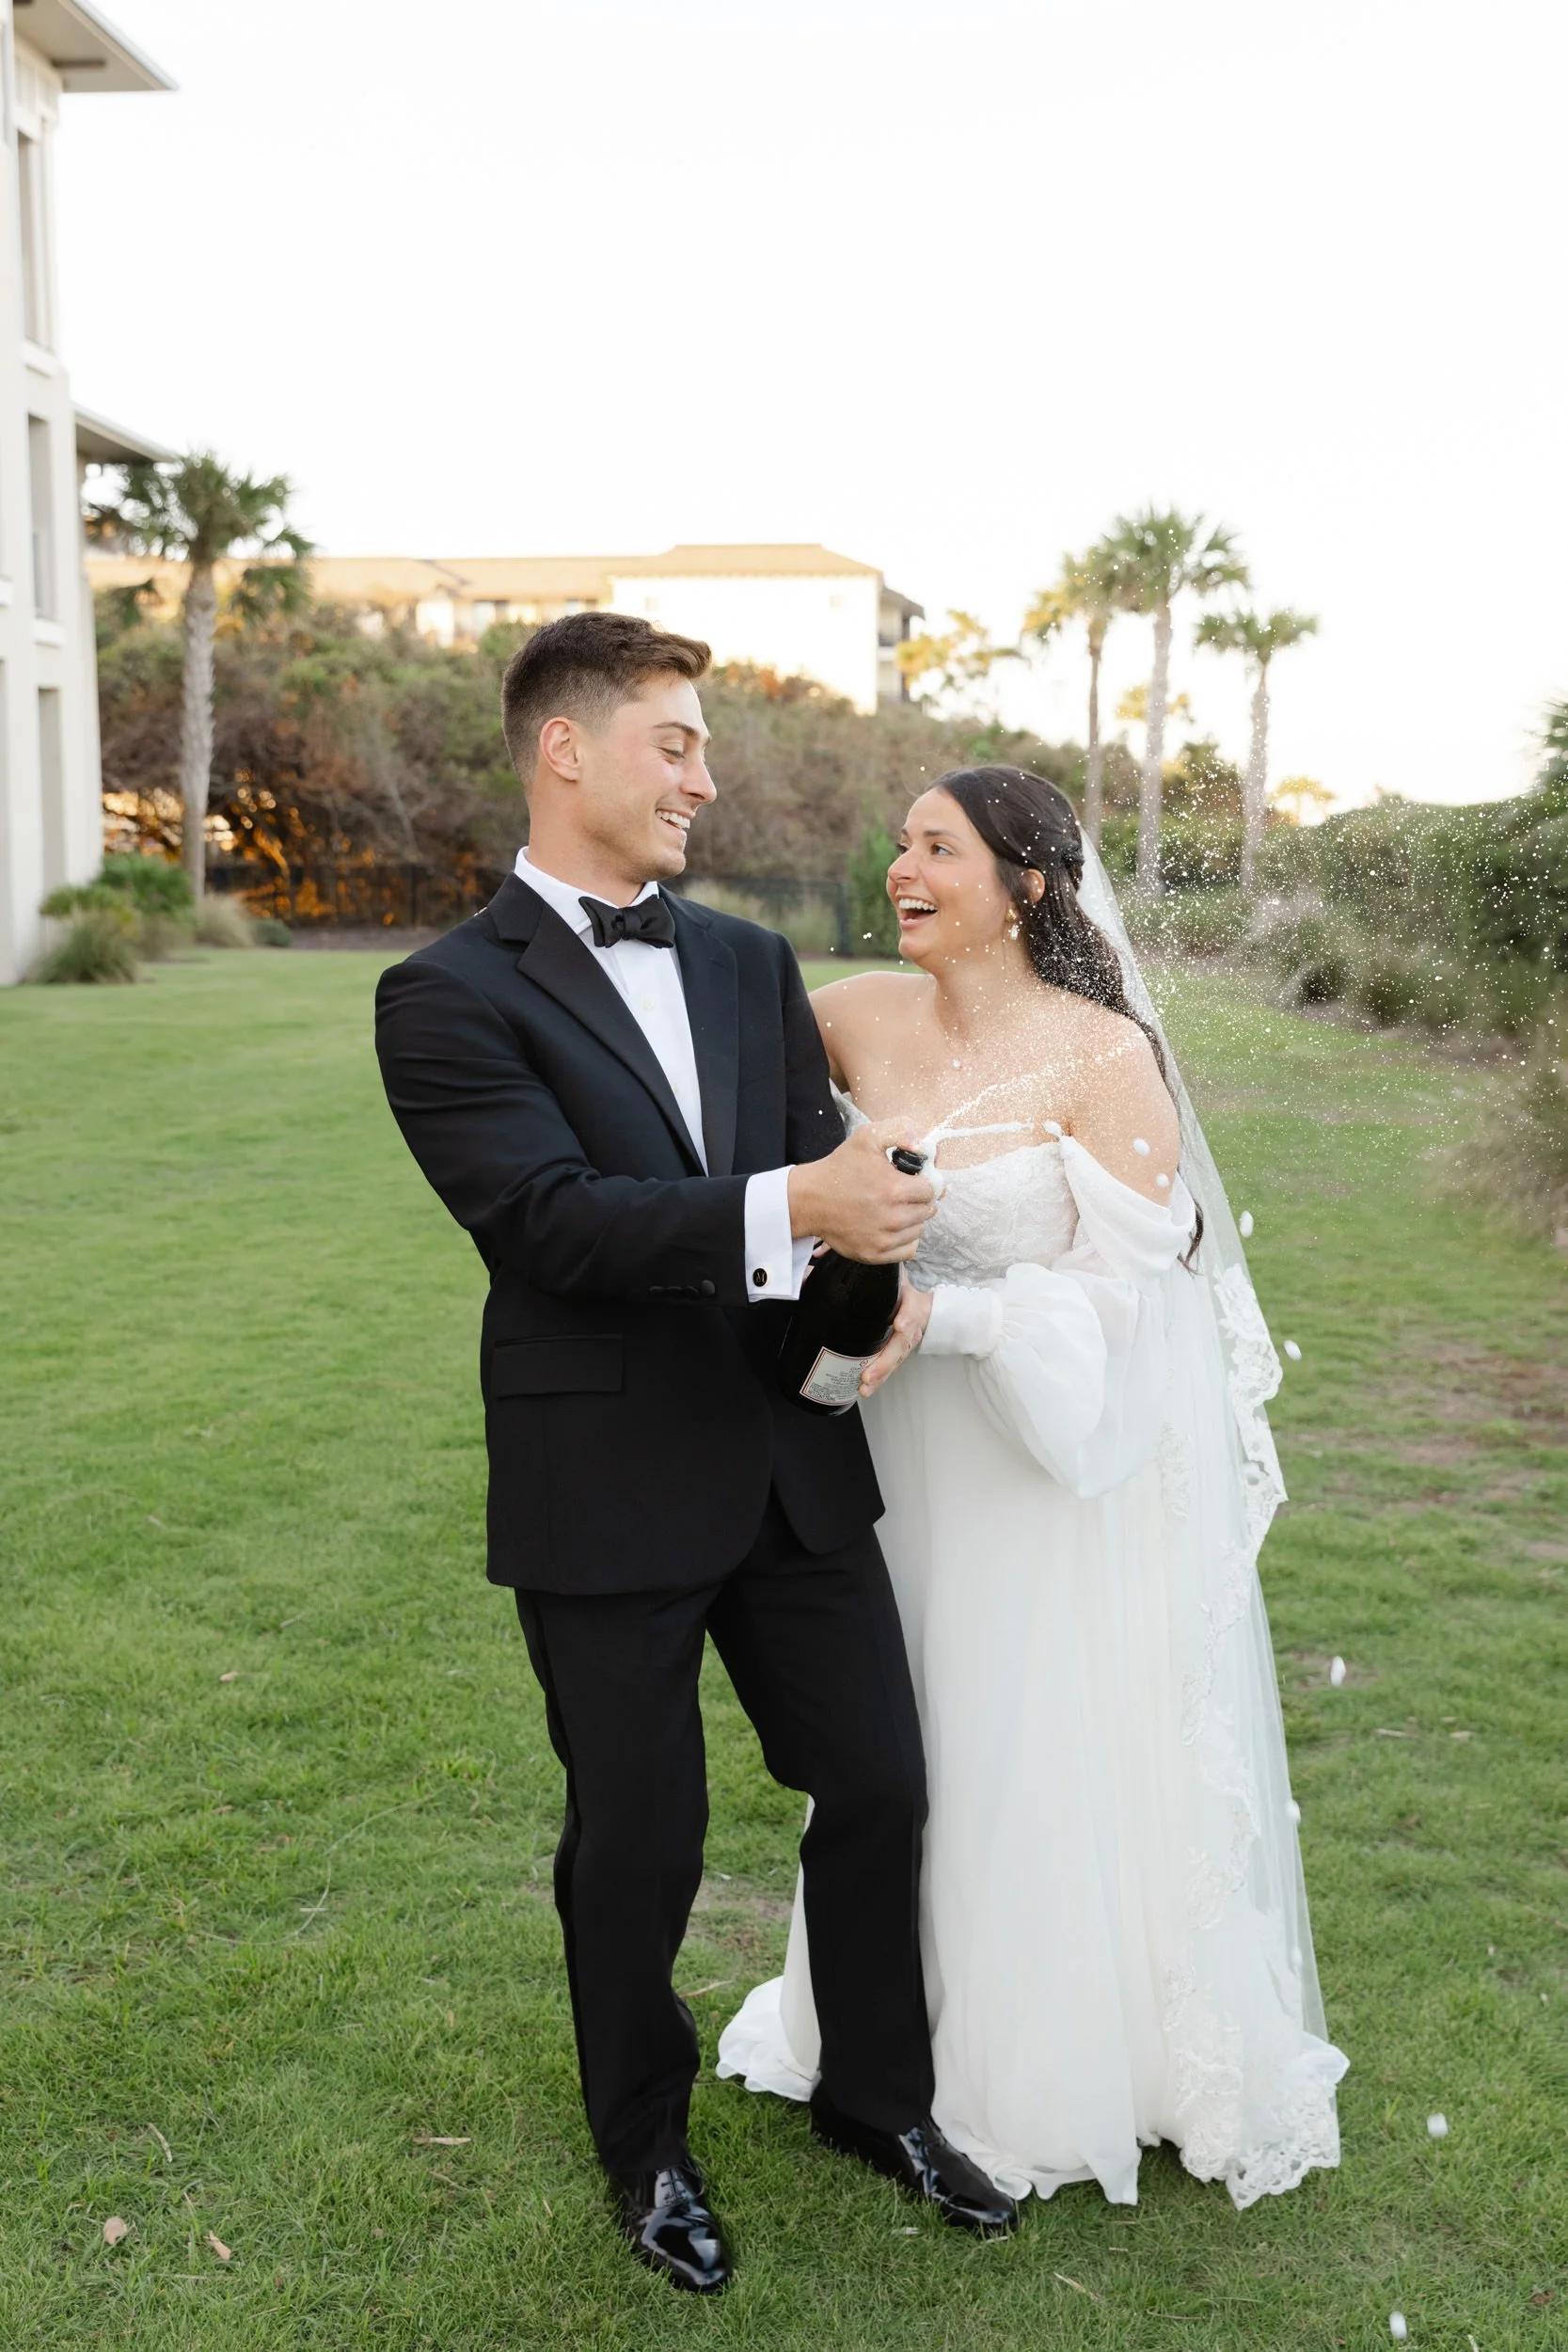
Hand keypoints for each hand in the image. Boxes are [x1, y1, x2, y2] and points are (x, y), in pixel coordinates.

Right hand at [788, 1117, 935, 1263]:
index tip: (912, 1179)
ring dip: (912, 1219)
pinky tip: (891, 1227)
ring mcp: (884, 1239)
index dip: (924, 1181)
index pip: (932, 1189)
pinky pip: (909, 1250)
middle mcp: (893, 1218)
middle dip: (918, 1199)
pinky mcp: (876, 1254)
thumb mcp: (868, 1137)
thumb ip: (900, 1131)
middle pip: (928, 1210)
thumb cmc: (840, 1168)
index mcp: (895, 1189)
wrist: (810, 1199)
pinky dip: (905, 1239)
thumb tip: (923, 1146)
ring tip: (893, 1208)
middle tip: (900, 1193)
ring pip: (919, 1230)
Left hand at [859, 1277, 933, 1395]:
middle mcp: (911, 1325)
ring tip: (864, 1387)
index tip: (899, 1326)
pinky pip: (890, 1366)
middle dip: (885, 1362)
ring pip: (896, 1360)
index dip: (908, 1319)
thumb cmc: (897, 1287)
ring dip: (880, 1375)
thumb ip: (854, 1270)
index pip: (913, 1310)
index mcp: (911, 1302)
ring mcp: (907, 1342)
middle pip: (901, 1345)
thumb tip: (811, 1269)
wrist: (920, 1302)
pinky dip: (879, 1378)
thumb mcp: (886, 1274)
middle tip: (867, 1375)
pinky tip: (863, 1389)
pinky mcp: (900, 1352)